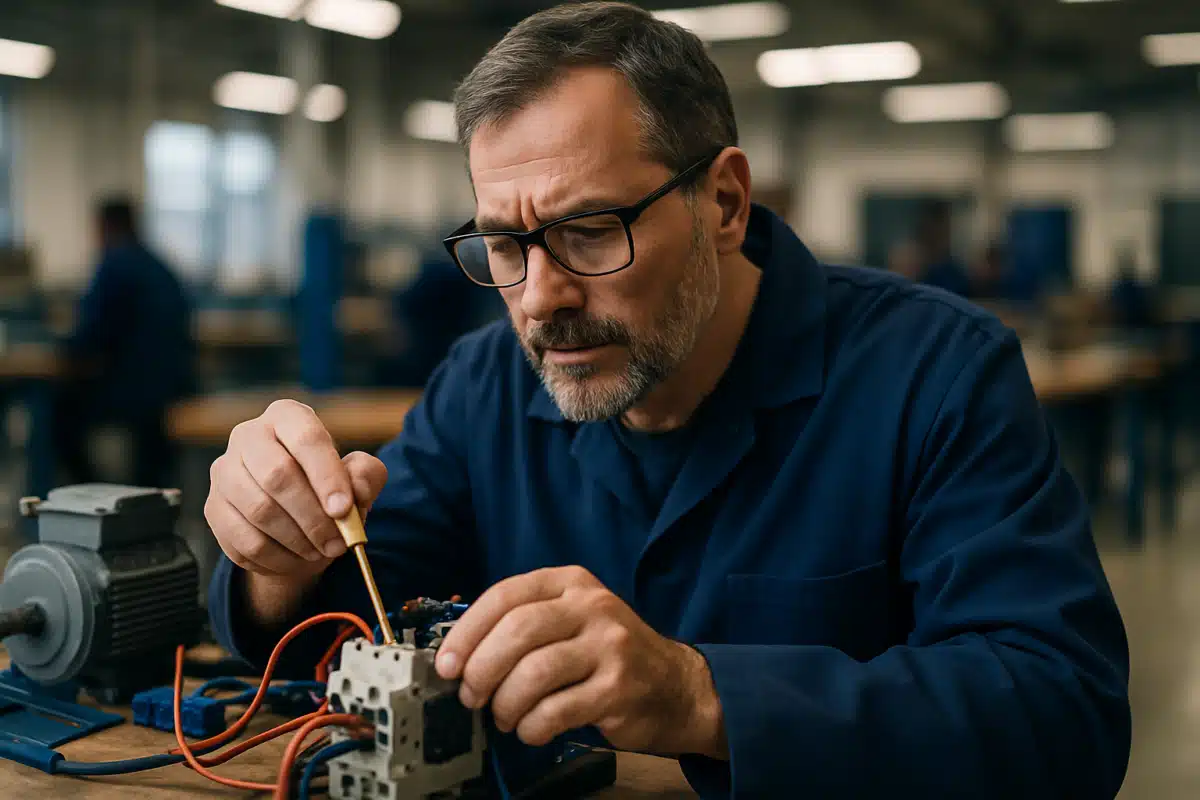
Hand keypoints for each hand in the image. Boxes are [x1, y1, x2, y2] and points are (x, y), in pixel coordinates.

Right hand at [205, 399, 387, 577]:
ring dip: (297, 540)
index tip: (343, 510)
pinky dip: (276, 558)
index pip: (306, 438)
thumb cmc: (327, 488)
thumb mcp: (358, 477)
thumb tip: (356, 491)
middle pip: (277, 475)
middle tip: (337, 543)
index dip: (326, 476)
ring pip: (259, 511)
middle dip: (313, 516)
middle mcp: (248, 436)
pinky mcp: (213, 508)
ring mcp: (224, 472)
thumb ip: (366, 476)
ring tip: (321, 551)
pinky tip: (296, 559)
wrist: (293, 517)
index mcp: (287, 416)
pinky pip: (244, 541)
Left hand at [435, 566, 726, 758]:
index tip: (446, 664)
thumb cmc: (608, 655)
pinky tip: (532, 730)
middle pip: (517, 631)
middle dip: (481, 670)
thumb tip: (458, 656)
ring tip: (504, 717)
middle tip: (470, 696)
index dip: (467, 632)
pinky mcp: (617, 689)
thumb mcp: (573, 620)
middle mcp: (592, 607)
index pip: (506, 596)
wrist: (677, 687)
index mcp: (572, 583)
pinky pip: (555, 711)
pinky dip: (531, 727)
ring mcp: (609, 647)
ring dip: (505, 704)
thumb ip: (525, 624)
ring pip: (533, 674)